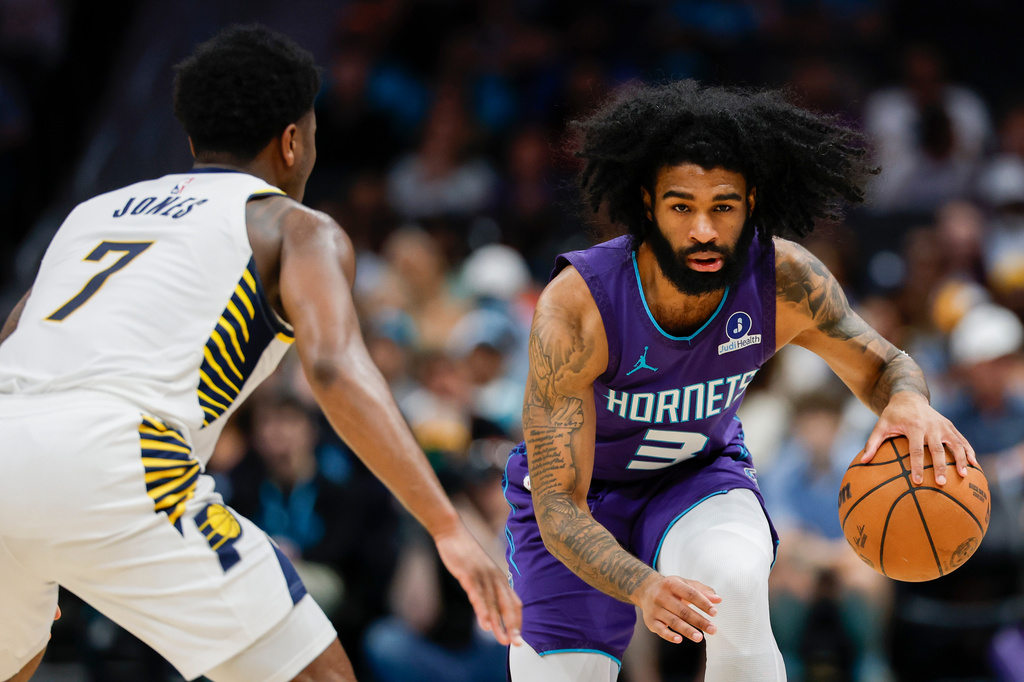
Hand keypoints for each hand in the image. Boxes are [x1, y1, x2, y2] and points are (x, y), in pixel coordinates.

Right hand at [434, 524, 523, 646]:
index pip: (515, 602)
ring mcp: (482, 576)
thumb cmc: (466, 555)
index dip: (517, 620)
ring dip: (498, 623)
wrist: (452, 533)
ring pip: (493, 603)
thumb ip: (487, 587)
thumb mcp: (481, 571)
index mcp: (500, 578)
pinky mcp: (468, 574)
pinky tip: (484, 624)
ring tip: (502, 640)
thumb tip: (491, 606)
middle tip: (515, 644)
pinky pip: (477, 595)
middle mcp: (495, 577)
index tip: (518, 637)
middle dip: (512, 626)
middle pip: (507, 605)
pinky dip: (482, 611)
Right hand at [634, 574, 719, 643]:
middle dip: (699, 621)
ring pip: (673, 621)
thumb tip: (717, 599)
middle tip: (712, 629)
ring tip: (700, 637)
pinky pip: (660, 630)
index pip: (690, 594)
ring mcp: (655, 609)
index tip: (714, 612)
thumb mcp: (685, 584)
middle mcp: (661, 596)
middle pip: (683, 610)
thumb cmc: (670, 588)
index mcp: (672, 584)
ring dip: (688, 630)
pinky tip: (679, 639)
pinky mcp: (650, 621)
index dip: (703, 603)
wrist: (645, 590)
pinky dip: (669, 636)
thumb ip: (702, 591)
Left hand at [861, 392, 976, 484]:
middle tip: (941, 483)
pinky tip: (975, 465)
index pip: (916, 450)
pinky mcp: (950, 426)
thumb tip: (863, 462)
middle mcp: (931, 426)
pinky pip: (962, 440)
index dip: (916, 466)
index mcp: (914, 426)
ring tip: (964, 476)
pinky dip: (969, 451)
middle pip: (937, 449)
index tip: (916, 481)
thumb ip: (872, 443)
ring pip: (955, 444)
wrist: (909, 397)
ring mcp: (943, 425)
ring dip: (961, 460)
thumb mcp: (881, 425)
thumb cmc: (893, 415)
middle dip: (940, 467)